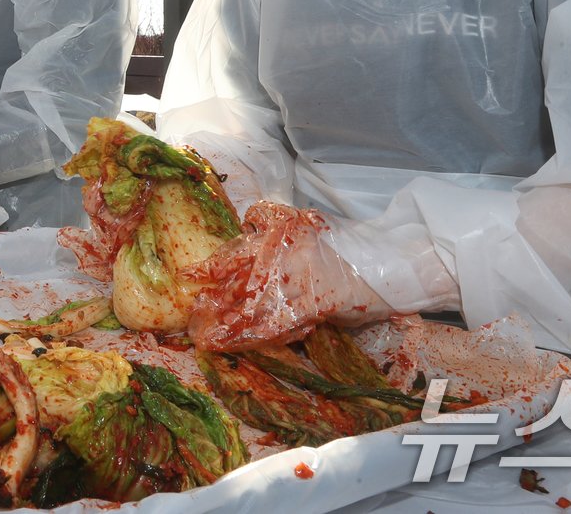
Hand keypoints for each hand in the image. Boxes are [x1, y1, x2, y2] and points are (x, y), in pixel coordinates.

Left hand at [183, 202, 393, 350]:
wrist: (382, 261)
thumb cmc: (342, 246)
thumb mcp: (304, 226)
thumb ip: (273, 229)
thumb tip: (246, 232)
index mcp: (279, 235)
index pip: (236, 251)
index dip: (211, 266)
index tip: (189, 277)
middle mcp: (282, 256)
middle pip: (238, 283)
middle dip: (214, 303)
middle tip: (194, 319)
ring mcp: (296, 281)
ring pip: (252, 307)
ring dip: (228, 326)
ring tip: (207, 339)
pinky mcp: (312, 305)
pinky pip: (278, 324)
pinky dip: (259, 336)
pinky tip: (242, 345)